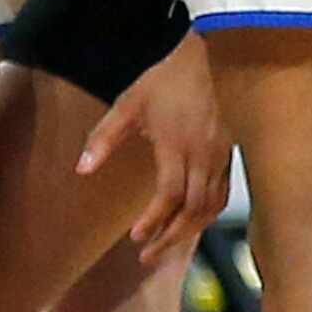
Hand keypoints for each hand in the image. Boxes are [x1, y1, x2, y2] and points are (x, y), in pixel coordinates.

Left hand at [78, 33, 231, 266]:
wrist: (205, 55)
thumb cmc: (164, 79)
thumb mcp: (128, 104)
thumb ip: (104, 138)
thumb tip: (81, 169)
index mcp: (177, 144)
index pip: (169, 195)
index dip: (153, 220)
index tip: (136, 238)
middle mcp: (203, 154)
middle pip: (192, 209)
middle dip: (170, 237)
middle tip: (148, 255)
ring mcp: (221, 155)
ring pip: (211, 206)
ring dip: (189, 231)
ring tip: (167, 245)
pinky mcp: (230, 153)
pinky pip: (222, 194)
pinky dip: (207, 214)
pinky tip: (191, 222)